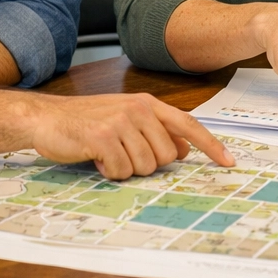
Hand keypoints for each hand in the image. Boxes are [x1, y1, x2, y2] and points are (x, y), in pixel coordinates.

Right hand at [27, 93, 235, 179]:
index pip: (188, 125)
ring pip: (145, 166)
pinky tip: (95, 158)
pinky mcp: (103, 137)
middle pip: (166, 156)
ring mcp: (121, 122)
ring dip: (125, 169)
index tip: (229, 162)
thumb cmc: (88, 122)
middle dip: (146, 164)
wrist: (48, 119)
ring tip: (107, 154)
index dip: (210, 145)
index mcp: (148, 104)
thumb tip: (183, 150)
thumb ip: (155, 131)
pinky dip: (108, 172)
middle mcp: (139, 109)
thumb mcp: (126, 120)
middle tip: (123, 154)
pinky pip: (120, 171)